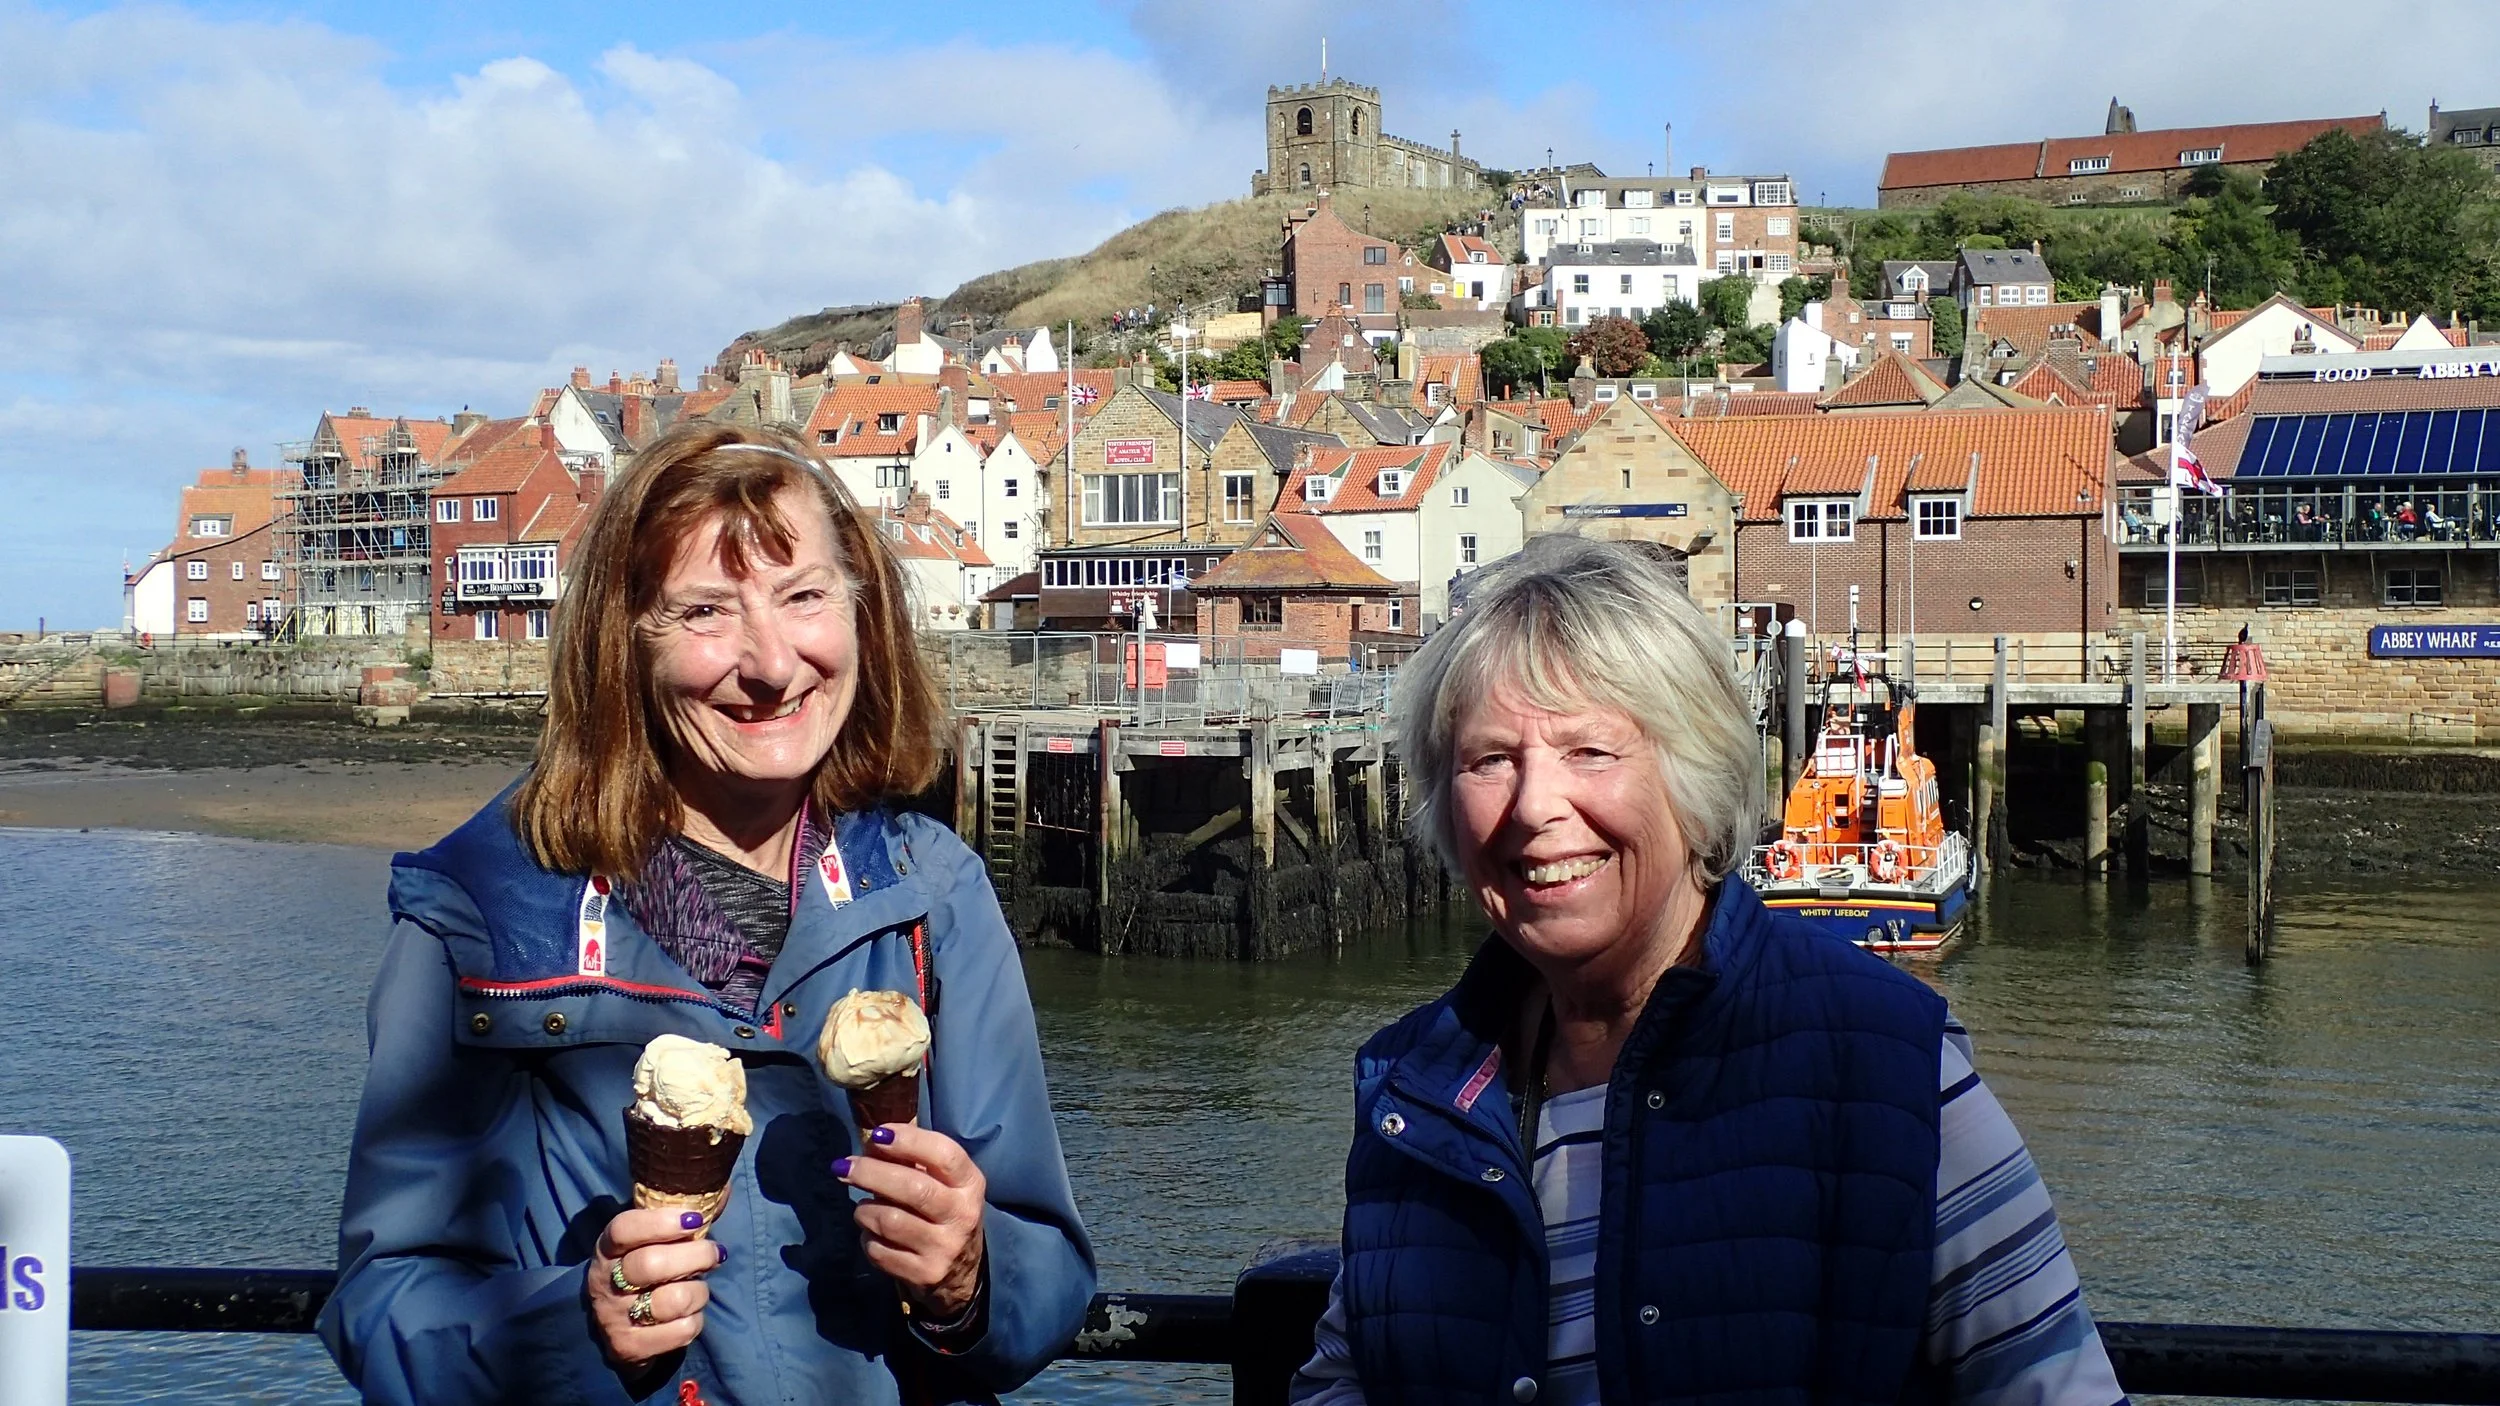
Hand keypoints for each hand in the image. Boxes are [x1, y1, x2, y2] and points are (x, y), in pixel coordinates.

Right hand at [588, 1207, 726, 1366]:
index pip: (624, 1228)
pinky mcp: (629, 1347)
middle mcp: (605, 1282)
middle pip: (651, 1264)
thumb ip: (682, 1216)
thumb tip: (722, 1190)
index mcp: (608, 1248)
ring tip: (699, 1287)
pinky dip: (695, 1320)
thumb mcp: (652, 1242)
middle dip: (695, 1256)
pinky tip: (689, 1314)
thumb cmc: (645, 1271)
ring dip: (699, 1291)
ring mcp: (614, 1318)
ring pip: (671, 1300)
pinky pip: (680, 1331)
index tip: (695, 1219)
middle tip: (714, 1253)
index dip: (661, 1222)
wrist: (618, 1325)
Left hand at [835, 1124, 986, 1320]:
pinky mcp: (924, 1274)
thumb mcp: (940, 1182)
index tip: (877, 1136)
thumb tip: (871, 1144)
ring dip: (865, 1209)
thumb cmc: (942, 1211)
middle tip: (844, 1167)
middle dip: (871, 1173)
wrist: (961, 1271)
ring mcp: (944, 1248)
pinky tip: (873, 1234)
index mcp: (970, 1183)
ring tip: (863, 1207)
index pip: (944, 1155)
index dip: (909, 1141)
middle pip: (913, 1188)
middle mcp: (962, 1215)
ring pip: (889, 1221)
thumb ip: (911, 1159)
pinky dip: (867, 1238)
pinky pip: (879, 1251)